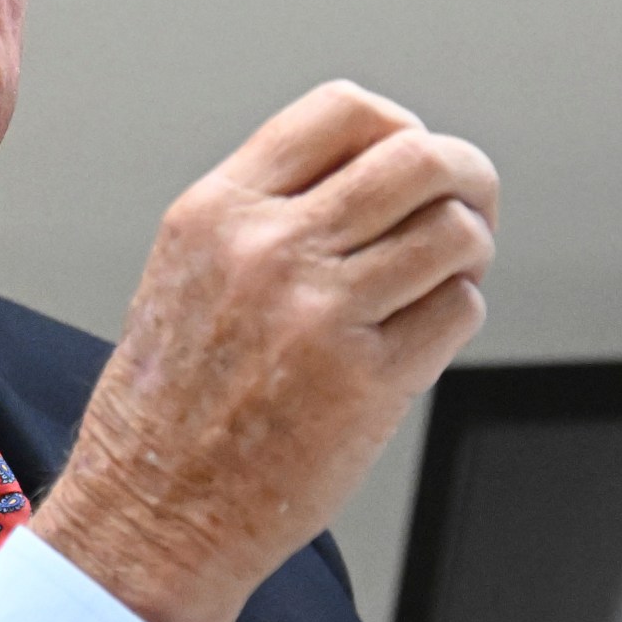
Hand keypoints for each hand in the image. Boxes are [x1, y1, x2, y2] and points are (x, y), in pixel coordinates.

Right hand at [31, 80, 496, 621]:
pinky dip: (456, 315)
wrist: (152, 510)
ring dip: (469, 251)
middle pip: (420, 158)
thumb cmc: (169, 401)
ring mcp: (322, 314)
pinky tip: (420, 335)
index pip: (347, 111)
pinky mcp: (369, 382)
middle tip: (467, 206)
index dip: (401, 128)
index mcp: (220, 209)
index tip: (410, 161)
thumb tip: (378, 170)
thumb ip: (268, 209)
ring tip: (443, 277)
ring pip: (454, 232)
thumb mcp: (187, 267)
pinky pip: (459, 310)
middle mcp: (270, 249)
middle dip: (464, 177)